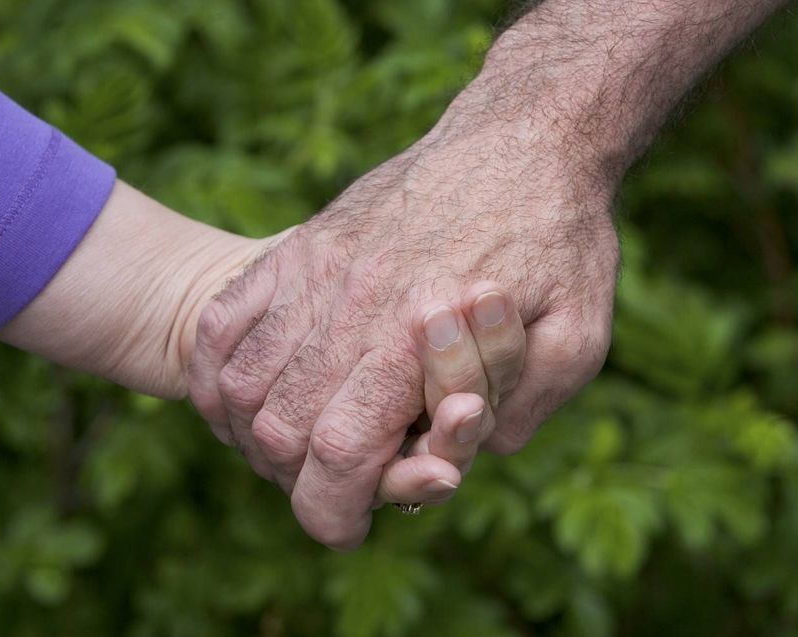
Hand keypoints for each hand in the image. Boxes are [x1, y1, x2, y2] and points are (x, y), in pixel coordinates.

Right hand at [188, 90, 618, 548]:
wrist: (526, 136)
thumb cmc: (561, 240)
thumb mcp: (579, 338)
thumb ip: (520, 412)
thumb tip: (454, 458)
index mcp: (420, 334)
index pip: (342, 453)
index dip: (334, 511)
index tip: (348, 529)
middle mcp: (353, 302)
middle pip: (280, 429)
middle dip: (300, 484)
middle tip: (335, 488)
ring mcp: (317, 267)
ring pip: (242, 382)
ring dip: (256, 435)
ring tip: (296, 448)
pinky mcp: (304, 244)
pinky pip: (228, 320)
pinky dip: (219, 372)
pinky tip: (246, 396)